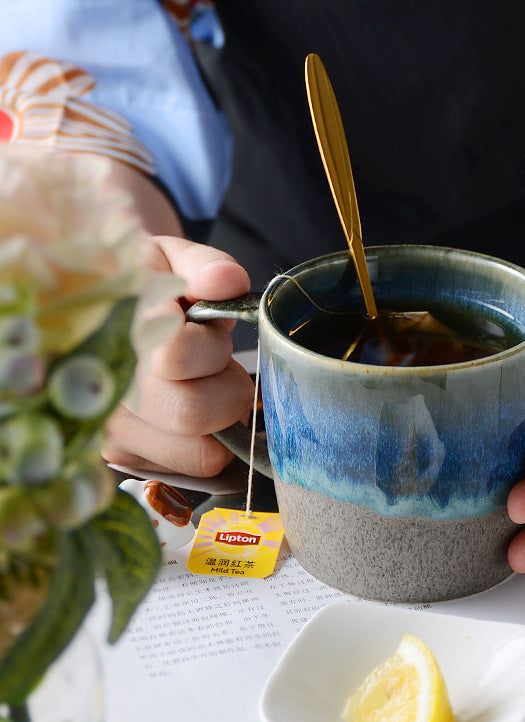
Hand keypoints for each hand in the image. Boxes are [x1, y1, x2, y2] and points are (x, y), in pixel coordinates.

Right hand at [103, 237, 252, 476]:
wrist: (101, 299)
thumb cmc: (147, 281)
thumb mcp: (170, 256)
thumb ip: (203, 265)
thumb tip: (227, 282)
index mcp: (114, 328)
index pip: (175, 355)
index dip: (208, 346)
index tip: (206, 327)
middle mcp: (103, 386)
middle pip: (193, 412)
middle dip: (225, 386)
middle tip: (215, 362)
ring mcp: (110, 428)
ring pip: (200, 451)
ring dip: (220, 419)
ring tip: (201, 384)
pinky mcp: (123, 457)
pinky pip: (192, 466)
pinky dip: (207, 441)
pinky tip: (187, 407)